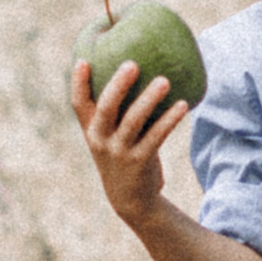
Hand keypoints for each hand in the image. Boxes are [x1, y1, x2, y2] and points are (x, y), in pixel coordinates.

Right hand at [70, 53, 193, 232]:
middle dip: (118, 85)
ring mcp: (119, 152)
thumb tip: (137, 66)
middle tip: (132, 64)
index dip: (78, 83)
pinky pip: (156, 137)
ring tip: (165, 81)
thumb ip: (115, 111)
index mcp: (91, 130)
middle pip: (106, 108)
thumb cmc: (122, 155)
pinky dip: (169, 120)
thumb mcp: (110, 136)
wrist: (130, 200)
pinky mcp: (140, 162)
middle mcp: (101, 140)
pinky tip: (183, 105)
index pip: (78, 104)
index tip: (84, 61)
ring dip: (149, 99)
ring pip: (133, 121)